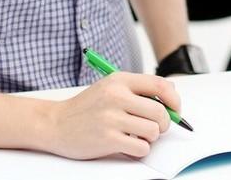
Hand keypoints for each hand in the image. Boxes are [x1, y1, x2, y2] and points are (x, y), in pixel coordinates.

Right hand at [40, 72, 179, 158]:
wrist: (55, 123)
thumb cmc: (86, 107)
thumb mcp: (110, 87)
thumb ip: (138, 88)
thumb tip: (172, 91)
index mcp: (119, 80)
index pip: (160, 85)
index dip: (174, 100)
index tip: (175, 110)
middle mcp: (116, 96)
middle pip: (160, 112)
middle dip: (164, 124)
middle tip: (156, 128)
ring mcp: (111, 118)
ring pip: (153, 131)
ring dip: (150, 138)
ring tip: (136, 136)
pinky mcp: (108, 139)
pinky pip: (141, 148)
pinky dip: (139, 150)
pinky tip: (128, 145)